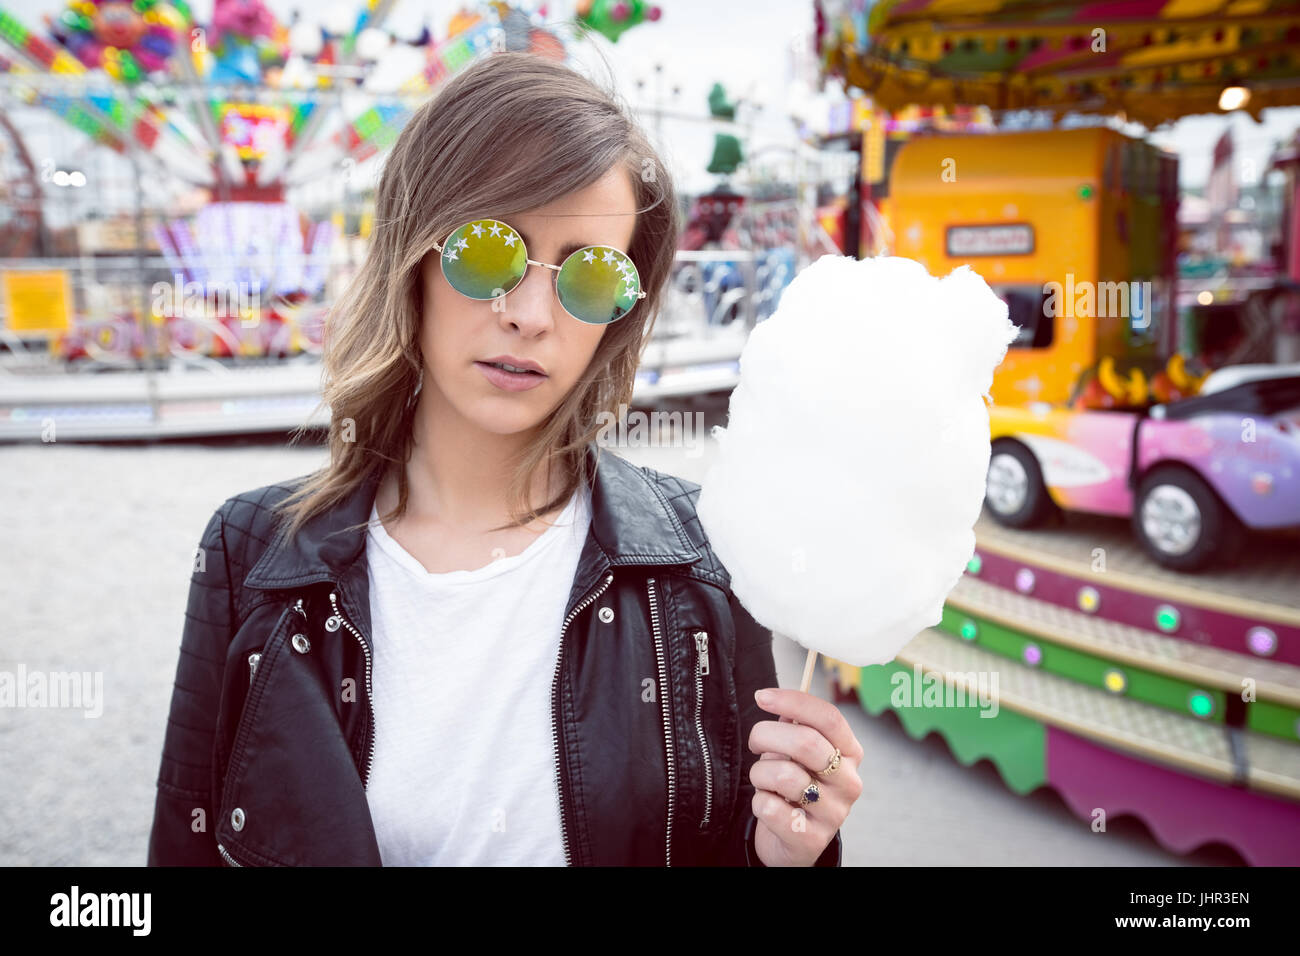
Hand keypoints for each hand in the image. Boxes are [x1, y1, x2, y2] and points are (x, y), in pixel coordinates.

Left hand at [748, 686, 863, 865]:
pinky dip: (758, 801)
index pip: (829, 717)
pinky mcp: (812, 839)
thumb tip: (776, 701)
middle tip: (755, 742)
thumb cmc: (795, 785)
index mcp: (849, 753)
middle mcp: (849, 782)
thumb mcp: (799, 754)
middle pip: (806, 742)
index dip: (793, 701)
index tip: (762, 696)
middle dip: (767, 735)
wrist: (795, 840)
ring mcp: (834, 813)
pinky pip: (769, 807)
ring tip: (764, 780)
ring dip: (760, 773)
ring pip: (783, 774)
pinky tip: (769, 805)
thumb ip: (794, 727)